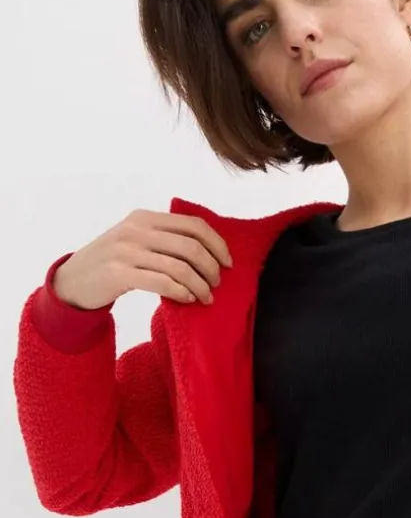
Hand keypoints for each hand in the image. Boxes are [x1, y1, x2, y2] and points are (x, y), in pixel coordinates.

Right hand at [51, 210, 233, 310]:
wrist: (74, 280)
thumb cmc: (112, 262)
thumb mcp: (136, 240)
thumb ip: (164, 238)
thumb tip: (206, 250)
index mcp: (145, 217)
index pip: (193, 225)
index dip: (217, 244)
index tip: (228, 262)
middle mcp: (137, 230)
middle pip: (191, 246)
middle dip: (211, 267)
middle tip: (216, 283)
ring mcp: (127, 251)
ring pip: (180, 267)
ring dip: (200, 285)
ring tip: (206, 297)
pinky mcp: (120, 274)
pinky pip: (163, 283)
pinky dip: (182, 292)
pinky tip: (188, 299)